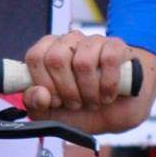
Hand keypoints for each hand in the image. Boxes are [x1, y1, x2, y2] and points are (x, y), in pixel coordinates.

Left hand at [18, 29, 155, 135]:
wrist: (120, 110)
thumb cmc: (83, 108)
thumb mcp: (54, 115)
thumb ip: (36, 106)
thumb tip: (39, 94)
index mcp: (48, 52)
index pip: (35, 57)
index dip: (44, 84)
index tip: (56, 101)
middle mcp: (68, 42)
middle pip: (56, 59)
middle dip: (67, 90)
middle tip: (76, 103)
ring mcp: (93, 41)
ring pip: (83, 62)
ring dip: (89, 91)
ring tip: (93, 101)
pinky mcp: (116, 46)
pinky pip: (109, 60)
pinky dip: (109, 85)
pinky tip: (109, 95)